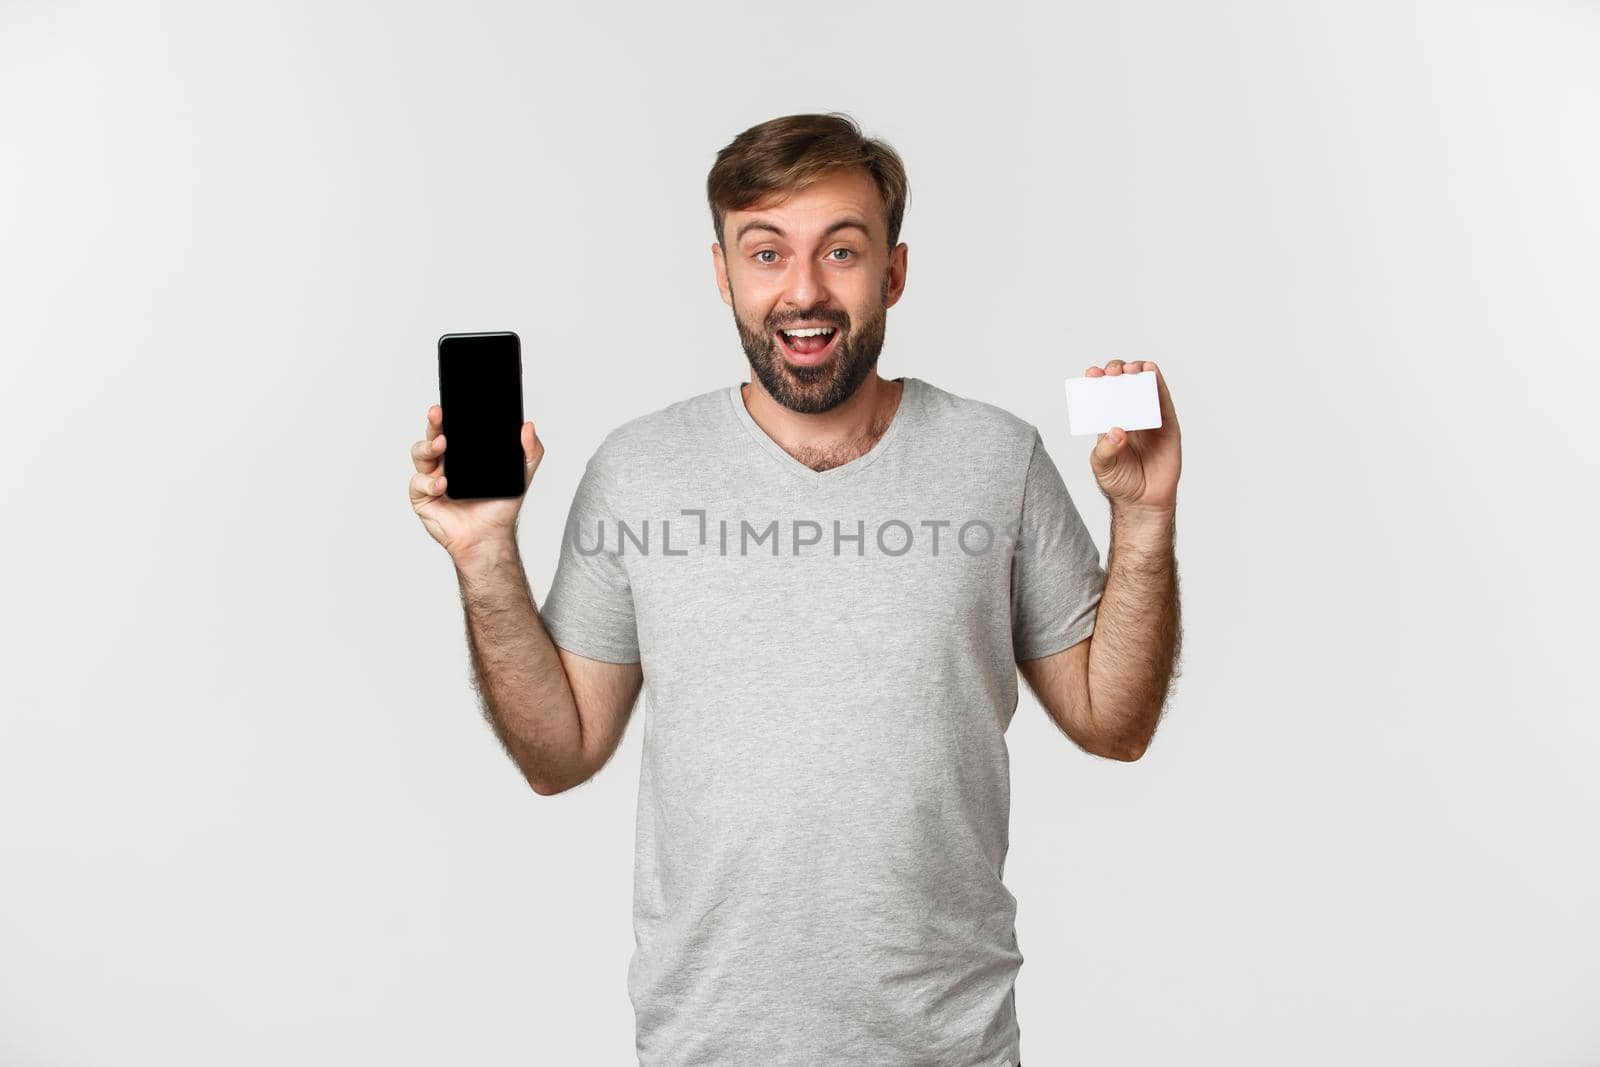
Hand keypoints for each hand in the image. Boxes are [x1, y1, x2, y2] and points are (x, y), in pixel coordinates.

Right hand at [409, 403, 544, 560]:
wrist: (489, 538)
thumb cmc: (500, 508)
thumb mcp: (521, 477)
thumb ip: (530, 452)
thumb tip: (528, 426)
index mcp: (463, 454)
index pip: (452, 428)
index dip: (448, 415)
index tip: (449, 404)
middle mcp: (445, 462)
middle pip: (432, 435)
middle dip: (433, 423)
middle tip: (438, 414)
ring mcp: (431, 478)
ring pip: (420, 453)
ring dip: (428, 447)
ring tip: (442, 446)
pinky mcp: (422, 497)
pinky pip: (418, 483)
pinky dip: (429, 482)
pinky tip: (442, 483)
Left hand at [1086, 360, 1180, 511]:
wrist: (1143, 501)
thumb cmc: (1120, 482)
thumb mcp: (1102, 466)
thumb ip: (1105, 449)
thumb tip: (1117, 430)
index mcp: (1109, 422)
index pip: (1102, 396)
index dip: (1097, 381)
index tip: (1092, 373)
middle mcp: (1129, 416)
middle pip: (1122, 385)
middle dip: (1117, 372)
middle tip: (1112, 372)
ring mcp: (1148, 418)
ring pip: (1143, 388)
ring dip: (1137, 372)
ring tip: (1131, 368)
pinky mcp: (1167, 424)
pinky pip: (1163, 399)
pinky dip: (1158, 383)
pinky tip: (1151, 371)